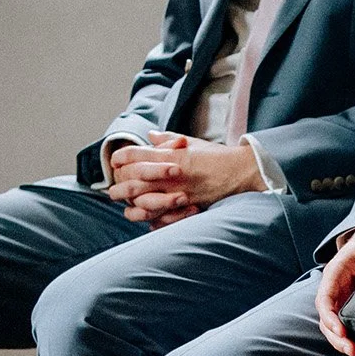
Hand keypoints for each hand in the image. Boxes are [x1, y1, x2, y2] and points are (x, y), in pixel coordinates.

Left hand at [108, 132, 265, 226]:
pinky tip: (146, 219)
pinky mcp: (189, 207)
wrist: (243, 172)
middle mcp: (173, 174)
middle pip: (134, 179)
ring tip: (125, 206)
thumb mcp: (192, 143)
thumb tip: (150, 136)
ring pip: (145, 200)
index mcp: (171, 155)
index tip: (115, 162)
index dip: (120, 158)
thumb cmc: (218, 157)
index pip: (135, 155)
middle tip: (111, 191)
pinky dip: (153, 219)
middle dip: (119, 185)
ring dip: (132, 204)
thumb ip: (169, 141)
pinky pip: (164, 216)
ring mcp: (180, 192)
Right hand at [317, 223, 354, 355]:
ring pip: (334, 324)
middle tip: (352, 351)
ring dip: (342, 340)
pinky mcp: (350, 305)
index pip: (324, 300)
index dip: (330, 318)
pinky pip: (347, 323)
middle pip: (326, 317)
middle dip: (336, 337)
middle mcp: (333, 288)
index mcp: (334, 274)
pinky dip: (351, 336)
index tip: (341, 332)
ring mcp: (341, 298)